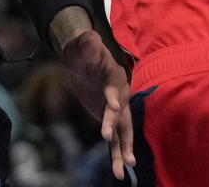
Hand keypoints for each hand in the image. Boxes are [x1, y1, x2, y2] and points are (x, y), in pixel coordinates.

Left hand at [59, 29, 134, 179]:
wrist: (82, 60)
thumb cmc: (82, 50)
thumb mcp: (81, 44)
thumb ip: (86, 42)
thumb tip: (88, 38)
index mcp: (114, 75)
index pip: (114, 87)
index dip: (113, 96)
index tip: (112, 106)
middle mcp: (120, 93)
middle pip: (122, 112)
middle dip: (118, 127)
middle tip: (110, 138)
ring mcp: (117, 108)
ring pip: (123, 131)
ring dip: (124, 148)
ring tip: (126, 167)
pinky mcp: (111, 120)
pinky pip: (116, 139)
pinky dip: (117, 154)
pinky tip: (120, 170)